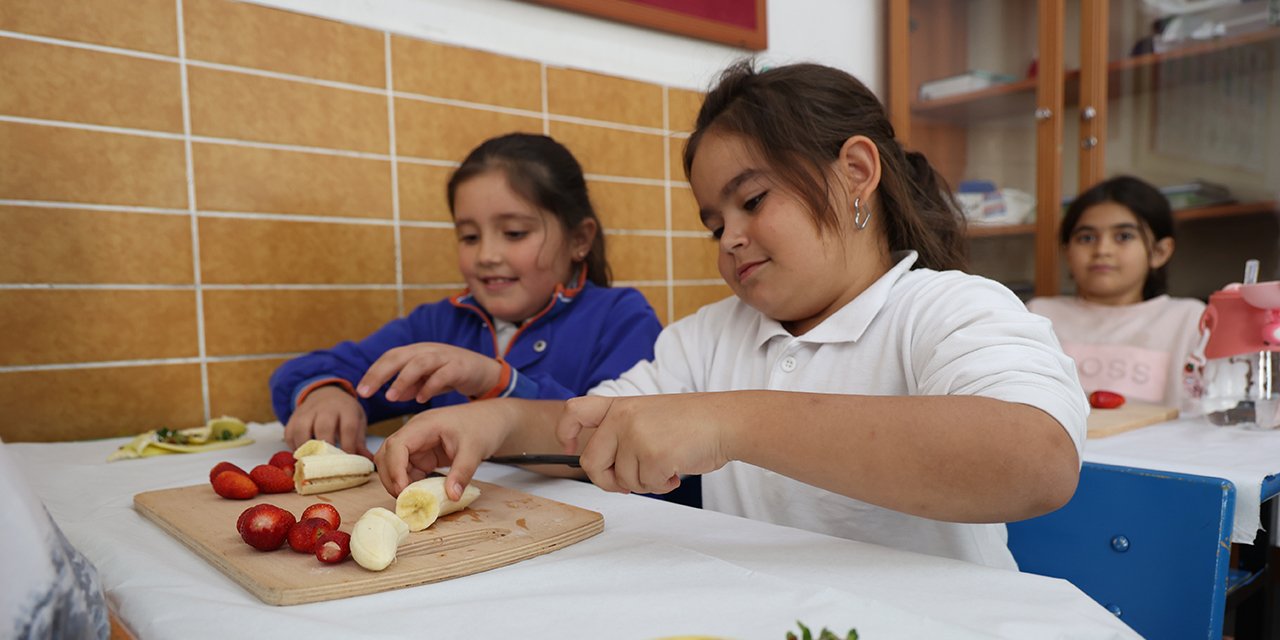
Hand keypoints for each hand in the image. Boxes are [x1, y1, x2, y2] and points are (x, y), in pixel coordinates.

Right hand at [284, 385, 371, 458]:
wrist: (325, 393)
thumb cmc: (344, 412)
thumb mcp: (357, 421)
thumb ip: (360, 442)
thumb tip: (368, 463)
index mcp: (346, 409)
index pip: (348, 427)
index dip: (348, 446)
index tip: (348, 462)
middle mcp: (326, 408)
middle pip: (324, 427)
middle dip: (326, 449)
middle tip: (328, 466)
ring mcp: (308, 412)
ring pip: (302, 429)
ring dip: (305, 449)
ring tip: (311, 464)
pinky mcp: (294, 417)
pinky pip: (290, 433)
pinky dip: (293, 447)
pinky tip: (301, 457)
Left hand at [357, 343, 502, 403]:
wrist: (485, 372)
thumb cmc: (452, 375)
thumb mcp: (427, 382)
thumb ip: (410, 387)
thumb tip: (392, 395)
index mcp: (417, 352)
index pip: (389, 357)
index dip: (373, 373)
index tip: (360, 392)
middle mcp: (428, 350)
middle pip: (399, 356)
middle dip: (380, 374)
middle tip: (365, 392)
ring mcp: (445, 356)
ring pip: (420, 362)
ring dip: (403, 379)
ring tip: (391, 397)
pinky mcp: (460, 366)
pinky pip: (443, 374)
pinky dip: (430, 386)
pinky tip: (421, 398)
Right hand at [375, 401, 515, 499]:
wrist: (491, 420)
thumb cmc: (482, 427)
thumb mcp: (475, 449)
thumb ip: (463, 472)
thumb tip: (451, 496)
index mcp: (424, 425)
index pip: (396, 445)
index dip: (394, 468)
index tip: (402, 490)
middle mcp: (415, 433)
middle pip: (387, 454)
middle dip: (390, 478)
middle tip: (404, 500)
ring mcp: (417, 445)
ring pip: (394, 464)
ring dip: (398, 482)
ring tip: (413, 500)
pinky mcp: (423, 455)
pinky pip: (408, 471)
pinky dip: (410, 484)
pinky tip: (421, 495)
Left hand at [557, 394, 732, 494]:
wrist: (725, 421)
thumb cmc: (692, 422)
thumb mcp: (649, 415)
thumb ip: (623, 434)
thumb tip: (605, 470)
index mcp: (620, 406)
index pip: (574, 411)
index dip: (565, 433)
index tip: (568, 448)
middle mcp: (623, 418)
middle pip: (591, 462)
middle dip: (607, 481)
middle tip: (627, 483)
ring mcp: (637, 436)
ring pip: (622, 480)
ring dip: (644, 483)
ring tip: (666, 467)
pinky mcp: (654, 456)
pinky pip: (646, 486)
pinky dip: (662, 486)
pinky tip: (675, 472)